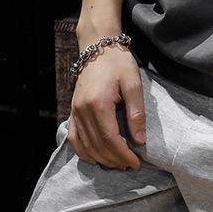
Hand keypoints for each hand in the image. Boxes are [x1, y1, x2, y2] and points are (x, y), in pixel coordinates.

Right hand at [68, 40, 146, 169]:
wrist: (98, 47)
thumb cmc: (118, 63)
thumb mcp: (133, 84)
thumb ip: (137, 113)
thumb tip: (139, 140)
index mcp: (98, 104)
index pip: (110, 139)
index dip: (123, 154)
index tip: (136, 162)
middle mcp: (82, 111)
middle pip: (97, 146)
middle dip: (115, 160)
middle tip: (131, 164)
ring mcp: (75, 112)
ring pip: (85, 146)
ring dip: (101, 159)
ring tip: (118, 162)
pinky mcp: (73, 111)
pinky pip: (74, 139)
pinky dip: (84, 152)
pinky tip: (96, 157)